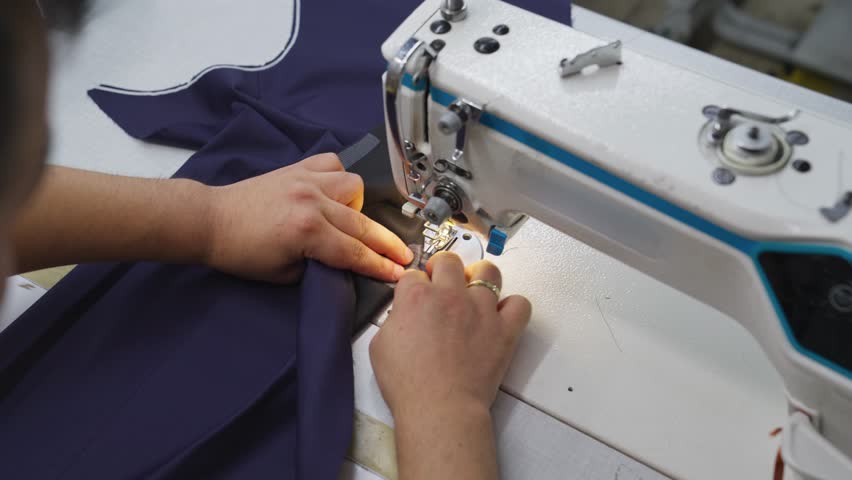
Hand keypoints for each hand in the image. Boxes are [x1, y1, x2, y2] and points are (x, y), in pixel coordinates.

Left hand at [204, 153, 413, 282]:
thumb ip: (318, 266)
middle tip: (403, 256)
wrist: (210, 221)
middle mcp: (311, 201)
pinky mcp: (297, 169)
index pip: (354, 253)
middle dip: (386, 245)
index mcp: (307, 231)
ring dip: (359, 207)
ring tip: (350, 222)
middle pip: (362, 225)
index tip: (398, 274)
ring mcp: (305, 180)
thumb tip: (342, 261)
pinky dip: (339, 178)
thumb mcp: (284, 274)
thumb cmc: (241, 252)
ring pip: (354, 187)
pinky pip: (332, 164)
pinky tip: (334, 193)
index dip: (380, 266)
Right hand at [370, 252, 530, 418]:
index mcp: (417, 297)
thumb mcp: (380, 346)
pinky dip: (511, 307)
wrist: (440, 408)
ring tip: (473, 292)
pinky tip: (500, 316)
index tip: (414, 298)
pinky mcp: (504, 329)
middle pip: (449, 261)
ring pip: (488, 272)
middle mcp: (450, 295)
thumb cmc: (407, 383)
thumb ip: (394, 320)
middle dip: (442, 268)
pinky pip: (519, 304)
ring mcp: (481, 310)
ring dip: (479, 277)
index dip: (412, 286)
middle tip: (441, 285)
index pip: (413, 275)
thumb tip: (404, 314)